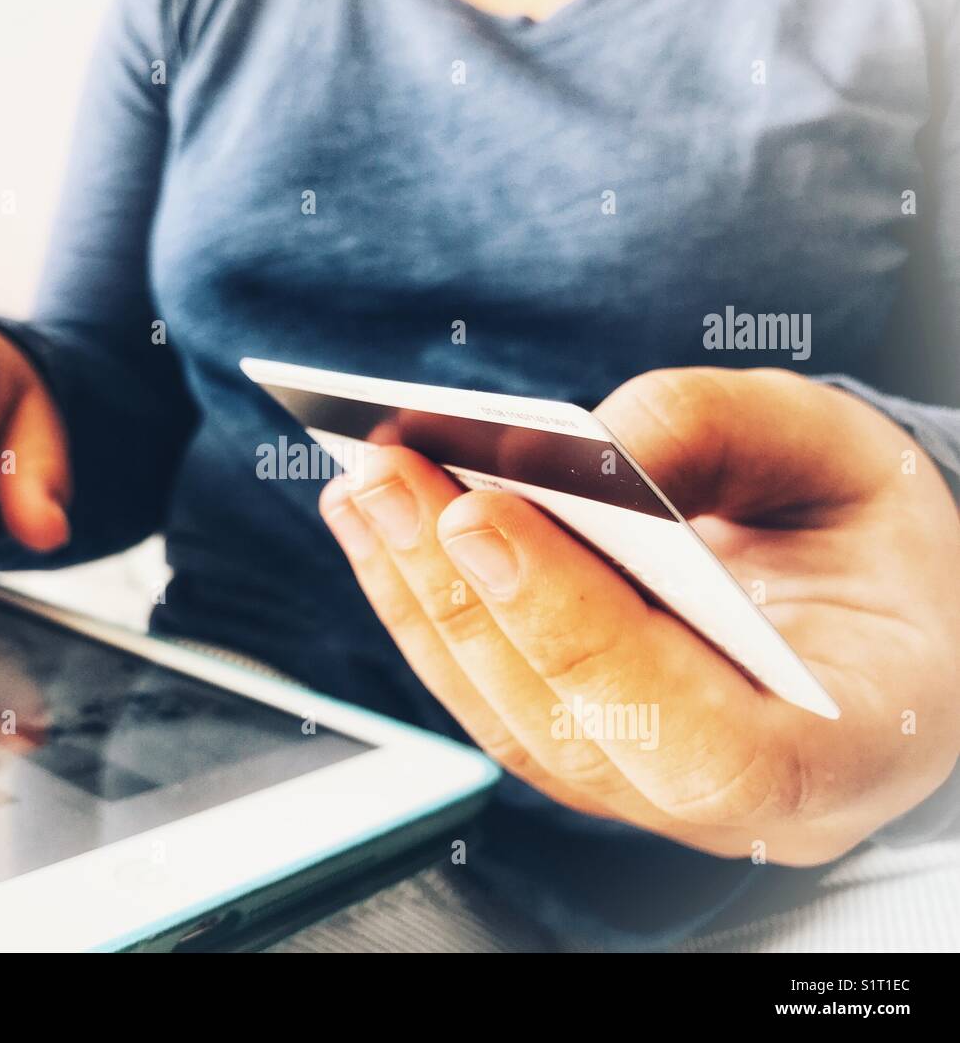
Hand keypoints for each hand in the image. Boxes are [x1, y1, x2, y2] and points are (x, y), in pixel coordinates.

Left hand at [321, 367, 959, 864]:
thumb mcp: (842, 454)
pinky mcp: (587, 751)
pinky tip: (380, 527)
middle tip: (384, 477)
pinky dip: (425, 609)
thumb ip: (724, 434)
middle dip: (463, 597)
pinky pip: (491, 696)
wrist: (874, 595)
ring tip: (363, 488)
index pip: (703, 742)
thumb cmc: (872, 532)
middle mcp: (736, 802)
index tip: (483, 515)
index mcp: (844, 747)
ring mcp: (649, 789)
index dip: (580, 636)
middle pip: (572, 731)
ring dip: (420, 600)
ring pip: (510, 722)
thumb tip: (577, 440)